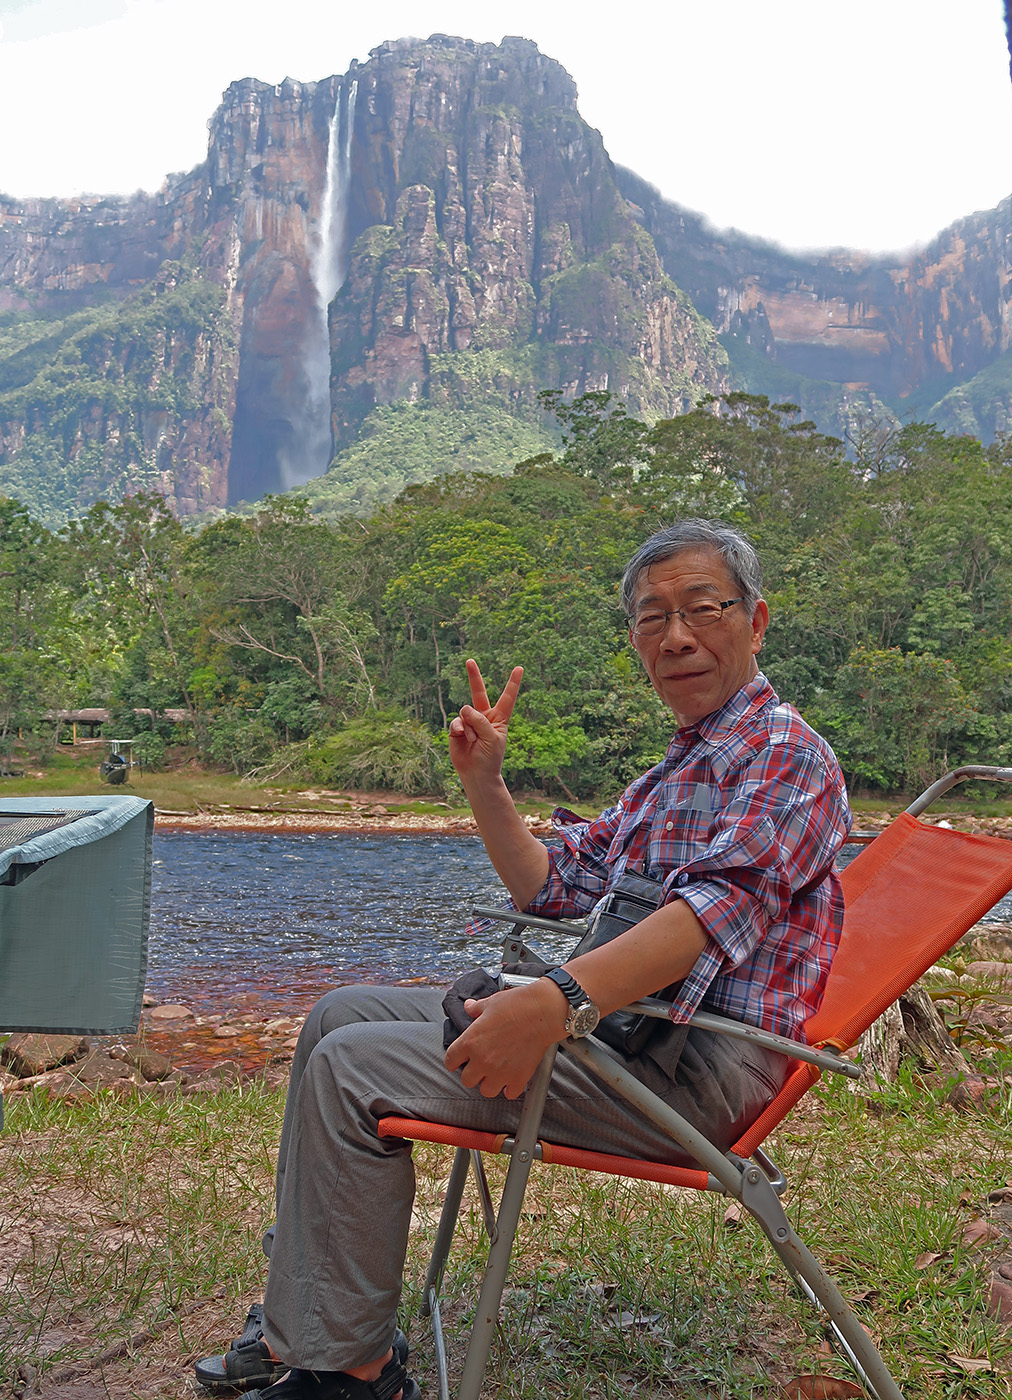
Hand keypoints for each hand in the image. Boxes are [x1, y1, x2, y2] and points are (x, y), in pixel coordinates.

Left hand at [443, 979, 564, 1098]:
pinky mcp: (518, 1078)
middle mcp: (482, 1060)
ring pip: (486, 1091)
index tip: (457, 1061)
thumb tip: (469, 1007)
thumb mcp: (490, 1003)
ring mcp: (499, 1071)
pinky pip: (509, 1094)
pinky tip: (512, 1080)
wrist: (542, 1012)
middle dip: (472, 1074)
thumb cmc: (517, 1005)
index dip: (453, 1061)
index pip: (450, 1060)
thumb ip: (476, 1009)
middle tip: (480, 1066)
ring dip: (490, 1083)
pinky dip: (510, 1089)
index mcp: (470, 1041)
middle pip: (467, 1080)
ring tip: (496, 1074)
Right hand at [447, 659, 523, 786]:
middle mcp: (484, 717)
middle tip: (469, 660)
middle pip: (479, 693)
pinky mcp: (457, 729)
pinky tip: (463, 737)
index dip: (513, 683)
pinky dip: (460, 729)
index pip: (507, 697)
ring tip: (473, 740)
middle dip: (474, 676)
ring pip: (466, 712)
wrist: (476, 774)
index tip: (520, 668)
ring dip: (470, 727)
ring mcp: (470, 722)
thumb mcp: (492, 738)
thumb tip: (464, 708)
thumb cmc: (490, 758)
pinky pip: (457, 721)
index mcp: (499, 718)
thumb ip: (480, 721)